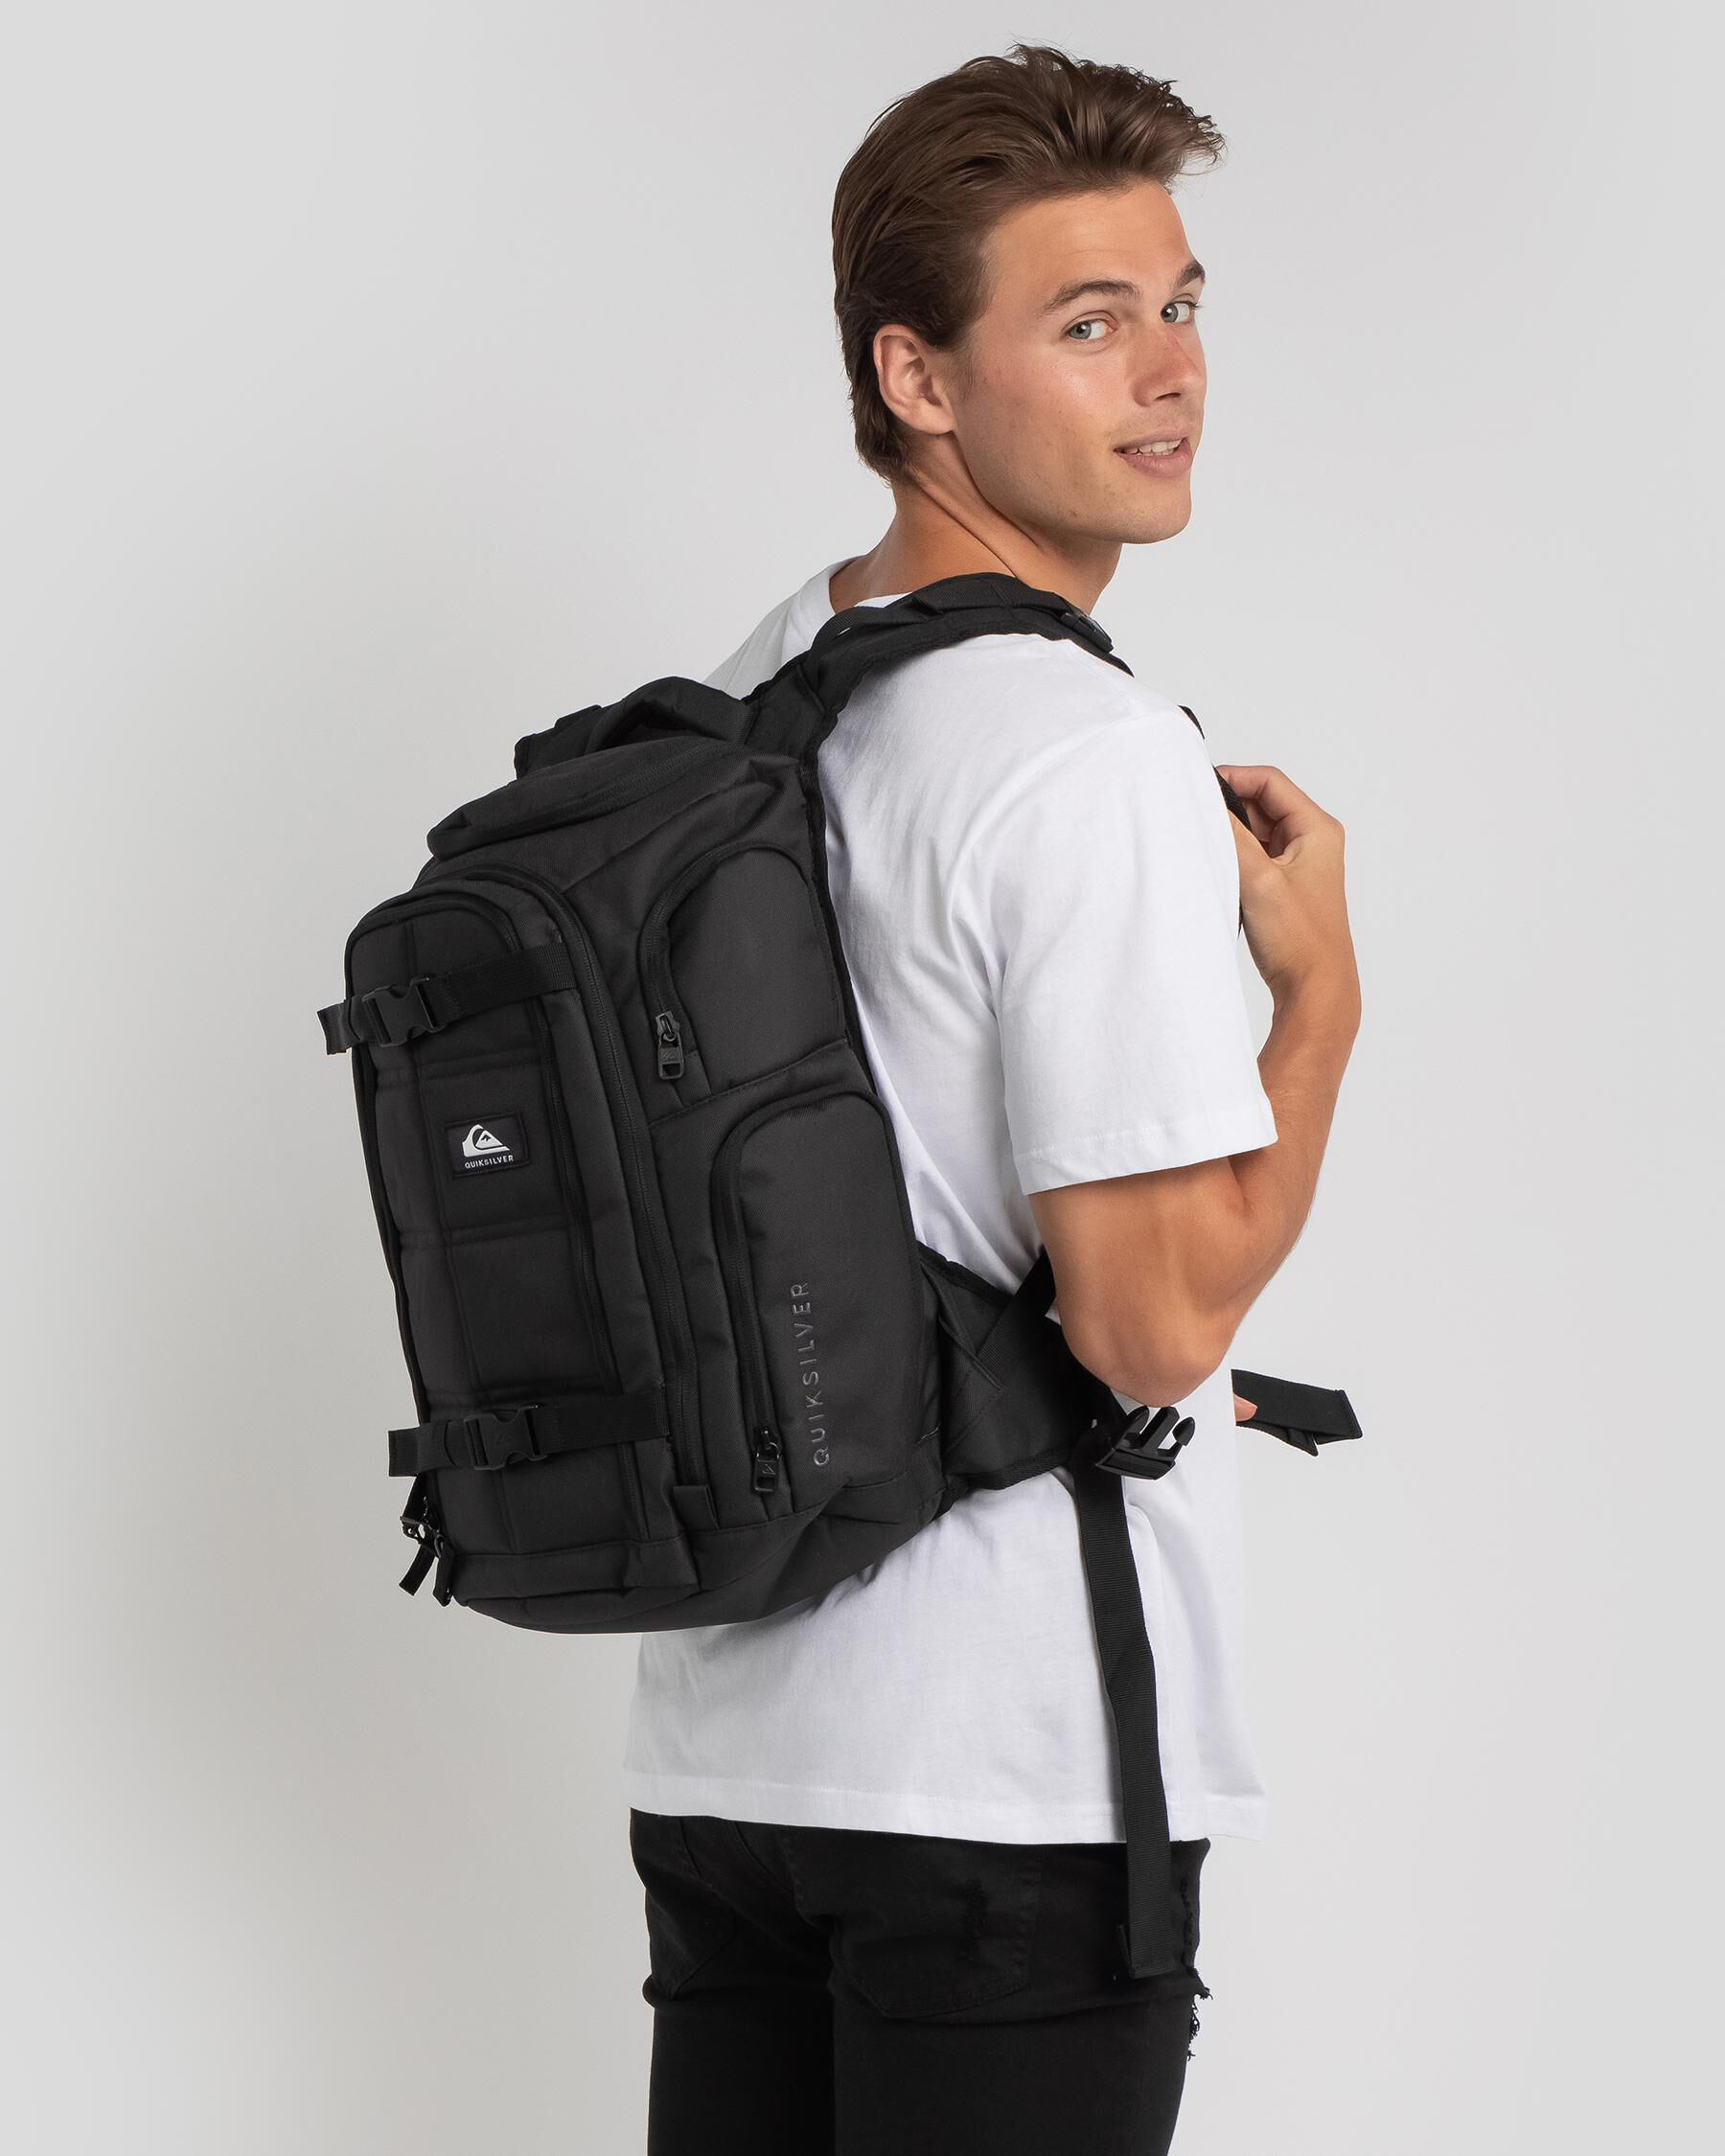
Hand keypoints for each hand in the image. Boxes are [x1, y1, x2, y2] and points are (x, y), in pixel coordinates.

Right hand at [1216, 763, 1359, 1014]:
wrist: (1314, 989)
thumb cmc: (1300, 940)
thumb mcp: (1259, 880)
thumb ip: (1232, 838)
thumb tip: (1204, 804)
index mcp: (1317, 829)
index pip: (1269, 782)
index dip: (1233, 777)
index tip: (1198, 787)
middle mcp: (1311, 841)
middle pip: (1260, 803)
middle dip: (1227, 809)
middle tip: (1195, 819)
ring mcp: (1296, 864)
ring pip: (1254, 831)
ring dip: (1229, 836)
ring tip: (1206, 848)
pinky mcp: (1282, 885)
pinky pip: (1252, 856)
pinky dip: (1233, 858)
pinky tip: (1218, 871)